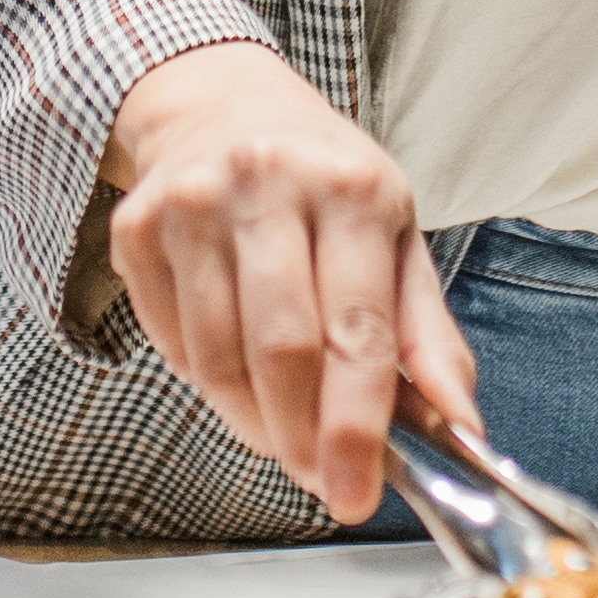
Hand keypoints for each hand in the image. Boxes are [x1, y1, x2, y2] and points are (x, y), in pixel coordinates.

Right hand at [97, 41, 475, 523]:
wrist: (221, 104)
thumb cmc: (322, 181)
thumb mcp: (395, 234)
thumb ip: (428, 335)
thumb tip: (461, 426)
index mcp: (352, 187)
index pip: (358, 331)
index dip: (358, 426)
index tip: (358, 492)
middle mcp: (268, 183)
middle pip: (281, 351)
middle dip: (304, 440)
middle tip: (324, 483)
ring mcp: (192, 203)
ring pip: (217, 359)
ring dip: (256, 425)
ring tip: (285, 438)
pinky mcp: (136, 228)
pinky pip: (173, 344)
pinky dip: (210, 386)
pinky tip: (239, 379)